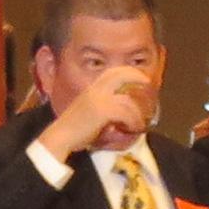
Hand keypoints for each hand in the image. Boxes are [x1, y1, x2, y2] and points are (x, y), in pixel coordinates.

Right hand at [42, 64, 157, 156]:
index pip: (113, 72)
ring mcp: (98, 99)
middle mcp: (95, 89)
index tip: (141, 78)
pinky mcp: (101, 111)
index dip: (129, 72)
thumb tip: (122, 112)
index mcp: (92, 88)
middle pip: (121, 75)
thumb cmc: (74, 129)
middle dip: (137, 77)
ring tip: (139, 123)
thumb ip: (103, 106)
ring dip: (137, 113)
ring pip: (127, 100)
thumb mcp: (89, 111)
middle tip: (149, 85)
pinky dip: (132, 122)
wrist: (60, 137)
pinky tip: (132, 129)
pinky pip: (125, 113)